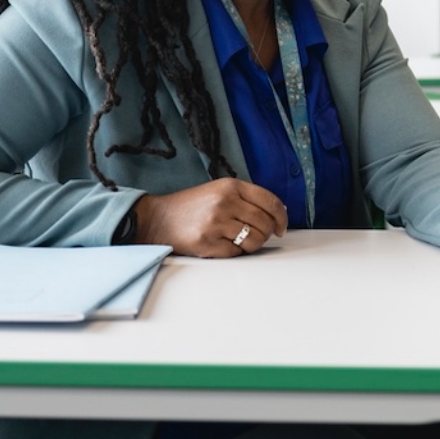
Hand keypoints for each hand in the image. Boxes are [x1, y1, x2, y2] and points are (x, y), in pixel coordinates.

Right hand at [132, 178, 287, 257]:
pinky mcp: (207, 242)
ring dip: (252, 245)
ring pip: (254, 240)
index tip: (281, 227)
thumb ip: (246, 198)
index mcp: (230, 186)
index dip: (282, 217)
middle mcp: (224, 202)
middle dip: (266, 233)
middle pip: (265, 223)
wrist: (157, 219)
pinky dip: (234, 252)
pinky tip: (223, 244)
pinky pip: (236, 252)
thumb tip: (279, 212)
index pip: (270, 201)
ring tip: (240, 241)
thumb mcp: (219, 191)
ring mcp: (215, 223)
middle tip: (258, 235)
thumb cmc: (192, 206)